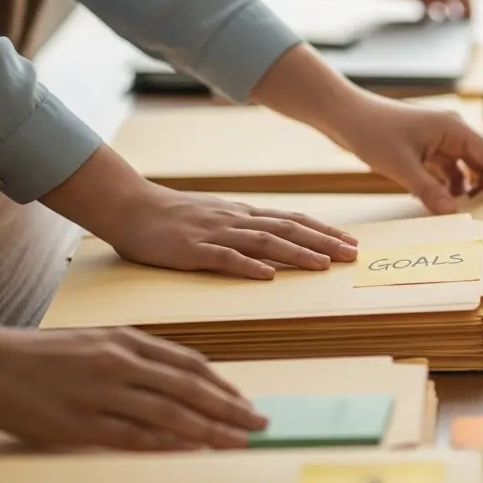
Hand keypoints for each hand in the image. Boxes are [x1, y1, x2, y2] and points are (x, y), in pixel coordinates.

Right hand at [0, 326, 265, 450]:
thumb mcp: (93, 342)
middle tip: (258, 424)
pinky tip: (190, 452)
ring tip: (238, 441)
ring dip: (209, 429)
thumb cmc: (37, 354)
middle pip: (189, 388)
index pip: (189, 363)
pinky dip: (166, 445)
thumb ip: (132, 358)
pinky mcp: (79, 422)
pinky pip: (132, 436)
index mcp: (125, 339)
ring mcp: (101, 392)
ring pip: (169, 413)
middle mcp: (120, 362)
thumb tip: (174, 379)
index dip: (222, 384)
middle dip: (230, 408)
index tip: (244, 402)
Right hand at [101, 184, 359, 279]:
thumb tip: (275, 241)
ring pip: (264, 242)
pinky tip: (267, 276)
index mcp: (243, 214)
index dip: (324, 231)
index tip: (351, 242)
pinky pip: (224, 258)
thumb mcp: (217, 215)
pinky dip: (248, 266)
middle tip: (351, 255)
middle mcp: (236, 220)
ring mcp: (216, 233)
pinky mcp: (193, 250)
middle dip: (323, 242)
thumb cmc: (173, 216)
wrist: (131, 206)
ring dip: (296, 253)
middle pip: (288, 229)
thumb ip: (244, 226)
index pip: (293, 221)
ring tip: (322, 265)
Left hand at [334, 95, 482, 216]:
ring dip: (470, 187)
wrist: (345, 114)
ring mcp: (442, 138)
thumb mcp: (401, 166)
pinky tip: (436, 199)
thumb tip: (453, 214)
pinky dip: (451, 185)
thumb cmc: (372, 132)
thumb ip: (429, 191)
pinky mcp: (429, 146)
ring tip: (459, 209)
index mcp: (456, 129)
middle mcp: (454, 131)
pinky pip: (451, 168)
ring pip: (470, 166)